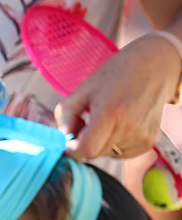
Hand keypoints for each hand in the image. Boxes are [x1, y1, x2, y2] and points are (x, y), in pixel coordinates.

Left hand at [55, 34, 181, 159]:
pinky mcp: (149, 140)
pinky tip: (119, 123)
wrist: (154, 66)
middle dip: (84, 143)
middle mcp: (129, 127)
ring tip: (106, 119)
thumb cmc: (115, 75)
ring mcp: (142, 136)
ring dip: (100, 142)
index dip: (73, 149)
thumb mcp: (83, 89)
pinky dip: (114, 143)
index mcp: (110, 113)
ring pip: (107, 154)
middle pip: (95, 153)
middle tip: (86, 122)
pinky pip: (122, 153)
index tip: (68, 142)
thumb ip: (65, 115)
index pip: (87, 149)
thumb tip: (64, 138)